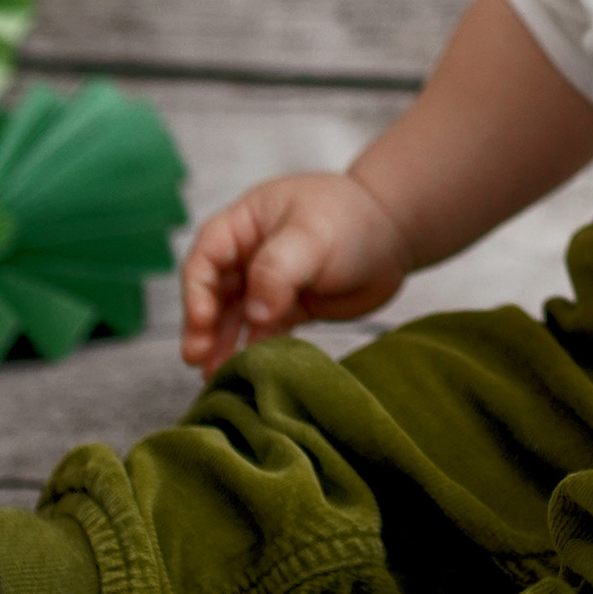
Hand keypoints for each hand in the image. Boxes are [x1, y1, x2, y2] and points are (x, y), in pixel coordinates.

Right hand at [178, 170, 411, 376]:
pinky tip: (247, 370)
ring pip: (234, 315)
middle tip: (196, 357)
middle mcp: (249, 252)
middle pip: (213, 291)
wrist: (396, 233)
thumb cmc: (351, 220)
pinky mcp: (289, 307)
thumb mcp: (313, 236)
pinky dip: (253, 349)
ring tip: (212, 374)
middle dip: (202, 324)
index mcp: (245, 223)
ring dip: (222, 343)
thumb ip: (279, 270)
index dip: (197, 291)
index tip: (201, 322)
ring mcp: (268, 281)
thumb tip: (255, 313)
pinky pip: (262, 331)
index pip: (205, 257)